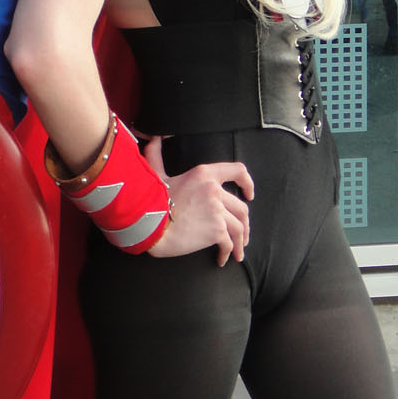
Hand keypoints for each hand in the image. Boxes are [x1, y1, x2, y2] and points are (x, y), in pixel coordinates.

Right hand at [143, 136, 254, 266]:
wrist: (148, 224)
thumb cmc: (150, 200)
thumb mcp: (156, 174)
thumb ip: (157, 156)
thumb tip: (154, 139)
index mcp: (204, 174)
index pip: (237, 171)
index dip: (248, 183)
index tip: (250, 195)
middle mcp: (214, 190)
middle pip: (241, 208)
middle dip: (244, 224)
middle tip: (242, 235)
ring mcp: (217, 210)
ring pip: (239, 227)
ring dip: (240, 241)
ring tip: (236, 252)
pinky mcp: (216, 230)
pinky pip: (228, 243)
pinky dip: (228, 252)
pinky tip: (222, 259)